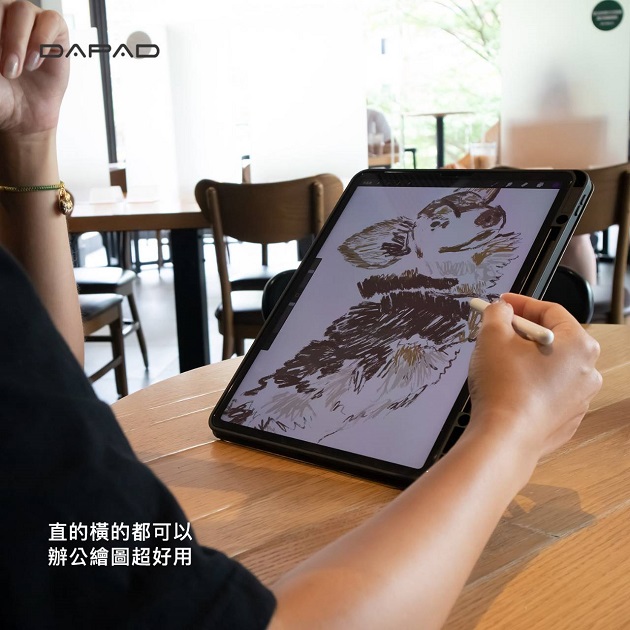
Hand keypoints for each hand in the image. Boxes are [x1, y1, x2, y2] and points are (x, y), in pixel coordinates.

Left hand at [0, 0, 68, 135]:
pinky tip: (39, 61)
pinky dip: (44, 40)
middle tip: (9, 72)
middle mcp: (7, 17)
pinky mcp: (56, 34)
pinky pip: (53, 21)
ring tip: (26, 68)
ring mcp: (31, 23)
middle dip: (8, 41)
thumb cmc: (1, 94)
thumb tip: (1, 45)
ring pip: (25, 11)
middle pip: (4, 7)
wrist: (23, 115)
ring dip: (23, 41)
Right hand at [467, 294, 601, 460]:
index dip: (522, 303)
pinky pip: (548, 391)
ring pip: (551, 366)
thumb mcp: (492, 336)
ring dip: (527, 360)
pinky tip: (509, 389)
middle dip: (523, 333)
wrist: (504, 438)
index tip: (502, 303)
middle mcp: (588, 371)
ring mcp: (579, 398)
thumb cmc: (504, 387)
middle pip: (553, 339)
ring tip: (500, 364)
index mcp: (579, 345)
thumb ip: (497, 313)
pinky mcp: (566, 418)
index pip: (551, 311)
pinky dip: (530, 385)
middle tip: (498, 333)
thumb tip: (500, 309)